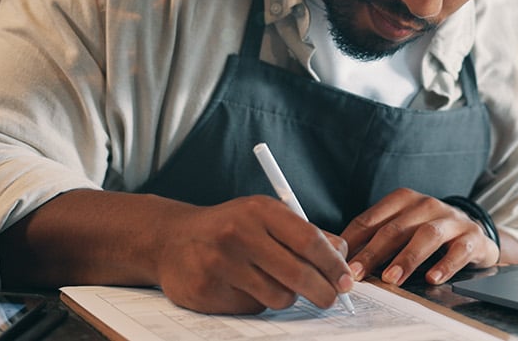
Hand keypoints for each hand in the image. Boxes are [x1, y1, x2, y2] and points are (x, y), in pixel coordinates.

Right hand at [156, 195, 353, 313]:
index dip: (333, 264)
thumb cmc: (229, 227)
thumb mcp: (264, 216)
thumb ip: (302, 233)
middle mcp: (238, 234)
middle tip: (331, 298)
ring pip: (278, 297)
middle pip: (298, 273)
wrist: (171, 239)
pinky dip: (257, 302)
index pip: (309, 240)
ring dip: (286, 297)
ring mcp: (220, 263)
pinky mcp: (207, 290)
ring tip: (273, 283)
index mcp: (259, 210)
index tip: (346, 280)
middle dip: (323, 292)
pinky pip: (252, 307)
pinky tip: (242, 286)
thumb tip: (341, 258)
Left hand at [340, 188, 498, 287]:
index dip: (353, 241)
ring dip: (406, 258)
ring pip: (426, 236)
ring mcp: (451, 219)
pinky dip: (445, 265)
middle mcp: (426, 205)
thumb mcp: (402, 229)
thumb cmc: (429, 233)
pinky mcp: (472, 236)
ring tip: (391, 278)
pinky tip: (432, 279)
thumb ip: (376, 240)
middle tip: (357, 273)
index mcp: (403, 200)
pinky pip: (459, 251)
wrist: (475, 234)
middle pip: (395, 228)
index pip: (371, 219)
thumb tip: (341, 261)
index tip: (338, 262)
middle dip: (373, 252)